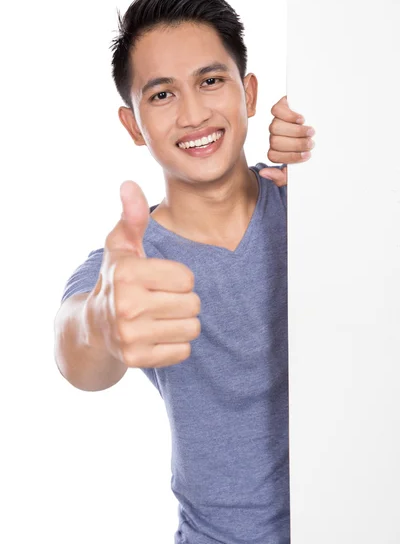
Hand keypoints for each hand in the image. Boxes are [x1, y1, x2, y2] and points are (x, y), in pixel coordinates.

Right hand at [85, 181, 200, 367]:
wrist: (94, 327)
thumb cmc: (116, 280)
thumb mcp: (121, 246)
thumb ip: (132, 216)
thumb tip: (129, 184)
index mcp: (126, 273)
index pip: (187, 279)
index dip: (178, 278)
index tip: (159, 280)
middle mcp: (126, 305)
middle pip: (193, 304)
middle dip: (183, 301)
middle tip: (160, 300)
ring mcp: (130, 335)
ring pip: (192, 328)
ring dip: (182, 323)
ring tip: (159, 317)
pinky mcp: (137, 359)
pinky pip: (183, 351)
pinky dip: (175, 344)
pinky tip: (156, 335)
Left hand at [258, 95, 315, 186]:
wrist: (324, 126)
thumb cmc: (310, 150)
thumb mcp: (299, 167)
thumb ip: (282, 176)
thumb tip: (264, 173)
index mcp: (277, 151)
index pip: (273, 156)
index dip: (290, 156)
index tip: (307, 156)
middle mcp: (275, 136)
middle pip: (275, 142)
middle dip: (296, 144)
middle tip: (311, 143)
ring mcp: (277, 121)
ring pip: (275, 127)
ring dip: (295, 131)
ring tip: (310, 132)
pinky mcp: (282, 106)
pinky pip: (276, 110)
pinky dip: (289, 115)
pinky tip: (301, 119)